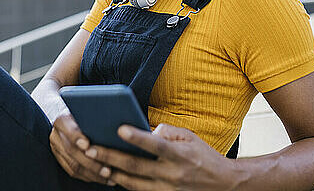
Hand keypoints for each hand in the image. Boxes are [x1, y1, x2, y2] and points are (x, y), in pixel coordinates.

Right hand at [49, 113, 115, 185]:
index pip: (66, 127)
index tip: (87, 144)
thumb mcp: (89, 114)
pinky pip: (74, 172)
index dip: (76, 137)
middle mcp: (56, 135)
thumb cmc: (88, 116)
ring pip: (73, 165)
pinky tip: (103, 178)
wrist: (74, 120)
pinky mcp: (61, 160)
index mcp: (62, 121)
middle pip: (71, 151)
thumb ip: (94, 120)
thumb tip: (115, 127)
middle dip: (90, 162)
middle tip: (107, 168)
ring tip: (108, 175)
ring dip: (92, 172)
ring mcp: (57, 149)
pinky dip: (89, 176)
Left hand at [84, 123, 236, 190]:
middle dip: (110, 156)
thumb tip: (144, 130)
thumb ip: (167, 132)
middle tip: (90, 147)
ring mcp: (168, 190)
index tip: (119, 128)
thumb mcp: (190, 137)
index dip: (138, 138)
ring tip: (94, 162)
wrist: (224, 185)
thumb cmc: (203, 156)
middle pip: (136, 166)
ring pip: (133, 184)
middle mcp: (173, 174)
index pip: (156, 145)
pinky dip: (123, 184)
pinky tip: (110, 174)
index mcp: (181, 155)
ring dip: (112, 173)